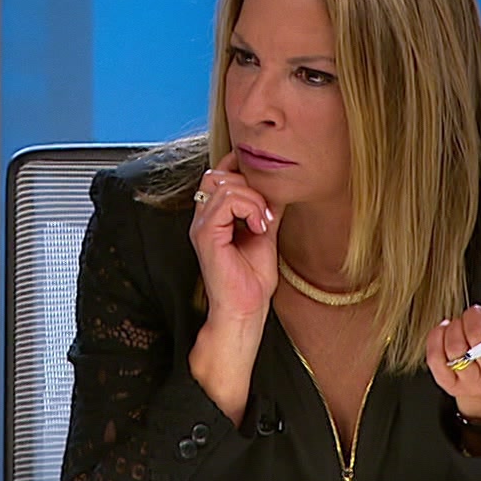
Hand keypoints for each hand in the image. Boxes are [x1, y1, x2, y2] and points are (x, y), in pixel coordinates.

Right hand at [188, 151, 278, 323]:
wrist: (245, 309)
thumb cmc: (252, 280)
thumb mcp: (264, 232)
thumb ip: (266, 207)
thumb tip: (278, 185)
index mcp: (213, 216)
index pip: (219, 174)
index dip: (241, 171)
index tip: (267, 190)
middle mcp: (203, 218)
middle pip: (218, 174)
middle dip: (249, 184)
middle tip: (266, 212)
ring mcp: (202, 225)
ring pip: (226, 185)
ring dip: (254, 200)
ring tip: (263, 223)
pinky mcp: (206, 235)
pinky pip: (227, 202)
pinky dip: (250, 209)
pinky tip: (259, 228)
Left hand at [427, 281, 480, 422]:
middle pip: (478, 338)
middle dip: (474, 316)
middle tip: (478, 314)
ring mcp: (472, 382)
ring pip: (455, 347)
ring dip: (455, 326)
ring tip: (463, 325)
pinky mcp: (450, 384)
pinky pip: (435, 357)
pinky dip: (437, 337)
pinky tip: (446, 331)